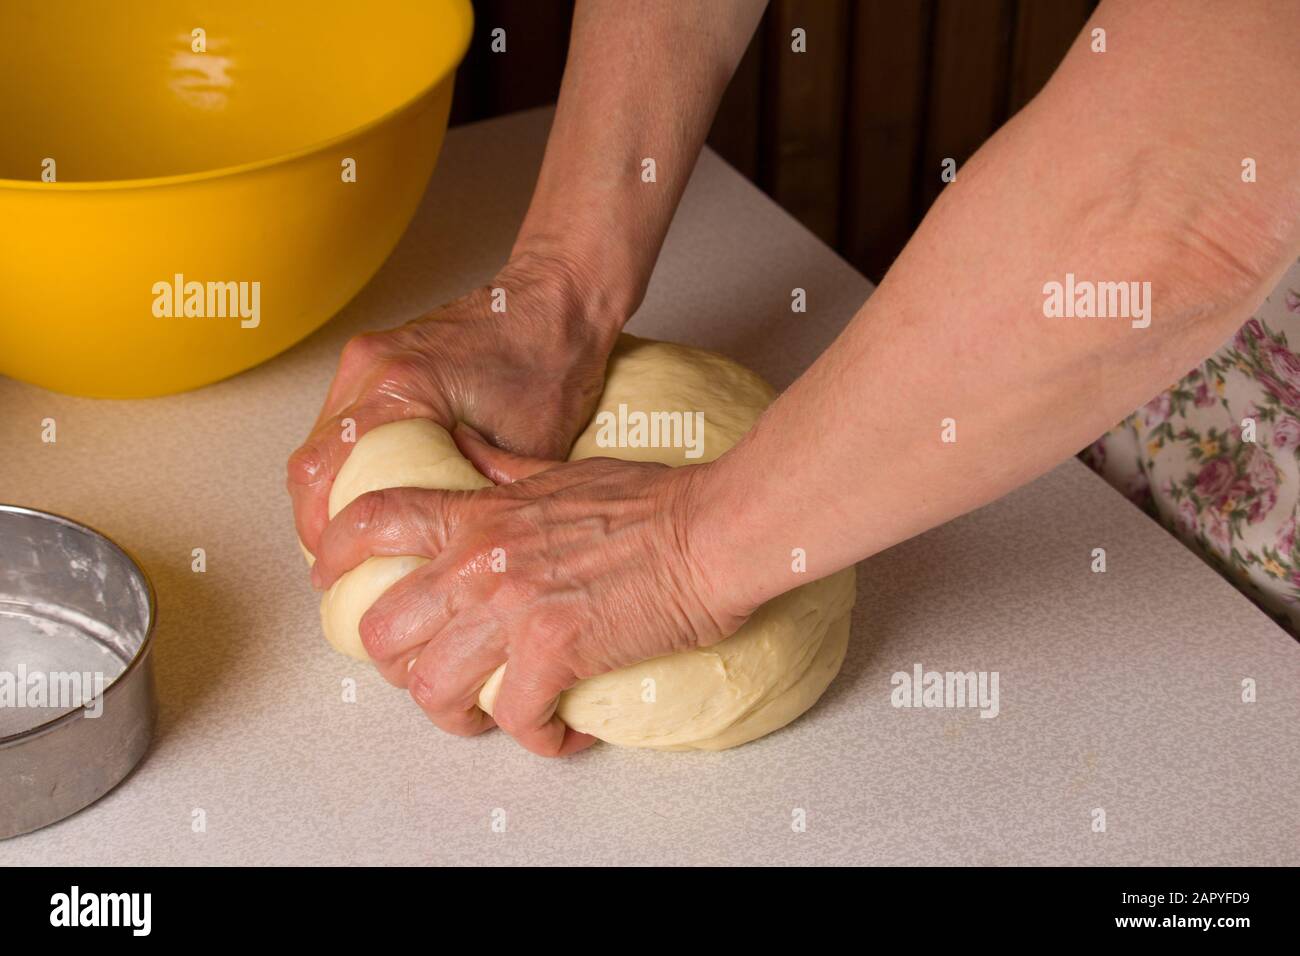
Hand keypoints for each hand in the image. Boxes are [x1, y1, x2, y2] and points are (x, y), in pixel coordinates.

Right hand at [287, 253, 620, 554]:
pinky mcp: (382, 357)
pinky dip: (348, 460)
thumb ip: (481, 501)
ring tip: (352, 535)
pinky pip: (344, 419)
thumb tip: (457, 552)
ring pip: (322, 439)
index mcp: (400, 388)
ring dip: (329, 489)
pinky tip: (371, 491)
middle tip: (337, 561)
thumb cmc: (550, 362)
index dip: (317, 527)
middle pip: (309, 458)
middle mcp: (372, 366)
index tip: (332, 565)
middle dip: (316, 517)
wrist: (558, 303)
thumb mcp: (524, 451)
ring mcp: (371, 357)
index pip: (321, 469)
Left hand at [309, 427, 746, 756]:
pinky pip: (517, 719)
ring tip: (487, 717)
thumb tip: (466, 454)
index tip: (331, 582)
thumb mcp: (562, 470)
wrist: (711, 530)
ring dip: (455, 716)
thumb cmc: (652, 500)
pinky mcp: (556, 652)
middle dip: (394, 666)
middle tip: (428, 674)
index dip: (334, 554)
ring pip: (432, 688)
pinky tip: (562, 731)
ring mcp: (512, 609)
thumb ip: (504, 471)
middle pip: (384, 629)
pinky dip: (538, 738)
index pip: (373, 522)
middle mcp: (480, 562)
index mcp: (480, 515)